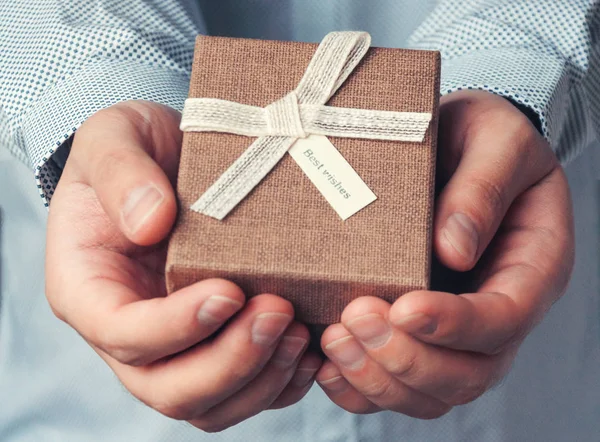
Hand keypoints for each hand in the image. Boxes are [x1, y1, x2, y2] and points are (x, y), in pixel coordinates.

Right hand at [46, 100, 320, 431]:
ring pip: (208, 404)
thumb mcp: (112, 136)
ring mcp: (172, 344)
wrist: (163, 157)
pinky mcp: (210, 342)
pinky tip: (309, 351)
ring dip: (259, 380)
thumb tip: (152, 223)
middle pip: (167, 389)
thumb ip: (121, 173)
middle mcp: (126, 331)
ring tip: (300, 333)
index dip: (176, 327)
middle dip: (229, 364)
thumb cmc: (131, 148)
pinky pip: (241, 391)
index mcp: (88, 288)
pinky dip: (278, 384)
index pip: (123, 334)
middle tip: (278, 312)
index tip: (229, 291)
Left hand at [315, 90, 574, 417]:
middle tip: (355, 317)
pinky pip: (396, 386)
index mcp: (532, 268)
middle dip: (409, 358)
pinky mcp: (419, 334)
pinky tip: (326, 363)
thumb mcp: (496, 140)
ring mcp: (458, 332)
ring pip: (430, 393)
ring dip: (379, 378)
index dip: (456, 324)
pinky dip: (359, 388)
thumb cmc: (484, 139)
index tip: (406, 306)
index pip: (504, 318)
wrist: (459, 145)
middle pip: (468, 374)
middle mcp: (499, 311)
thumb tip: (452, 250)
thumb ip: (483, 187)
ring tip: (334, 339)